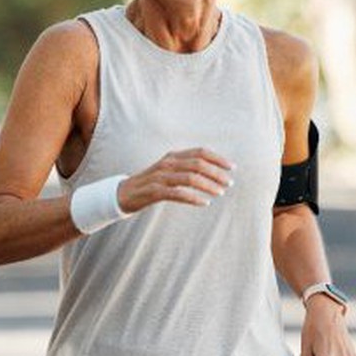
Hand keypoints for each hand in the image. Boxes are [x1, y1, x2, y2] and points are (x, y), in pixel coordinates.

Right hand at [117, 148, 233, 213]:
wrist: (124, 193)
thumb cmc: (151, 183)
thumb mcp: (168, 170)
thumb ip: (186, 167)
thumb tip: (211, 169)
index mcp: (173, 156)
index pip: (200, 152)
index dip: (218, 158)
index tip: (232, 167)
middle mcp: (167, 163)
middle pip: (198, 164)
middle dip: (216, 173)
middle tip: (229, 183)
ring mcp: (160, 177)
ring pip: (190, 178)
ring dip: (208, 185)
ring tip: (220, 192)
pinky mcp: (155, 192)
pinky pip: (178, 194)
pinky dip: (194, 198)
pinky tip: (204, 203)